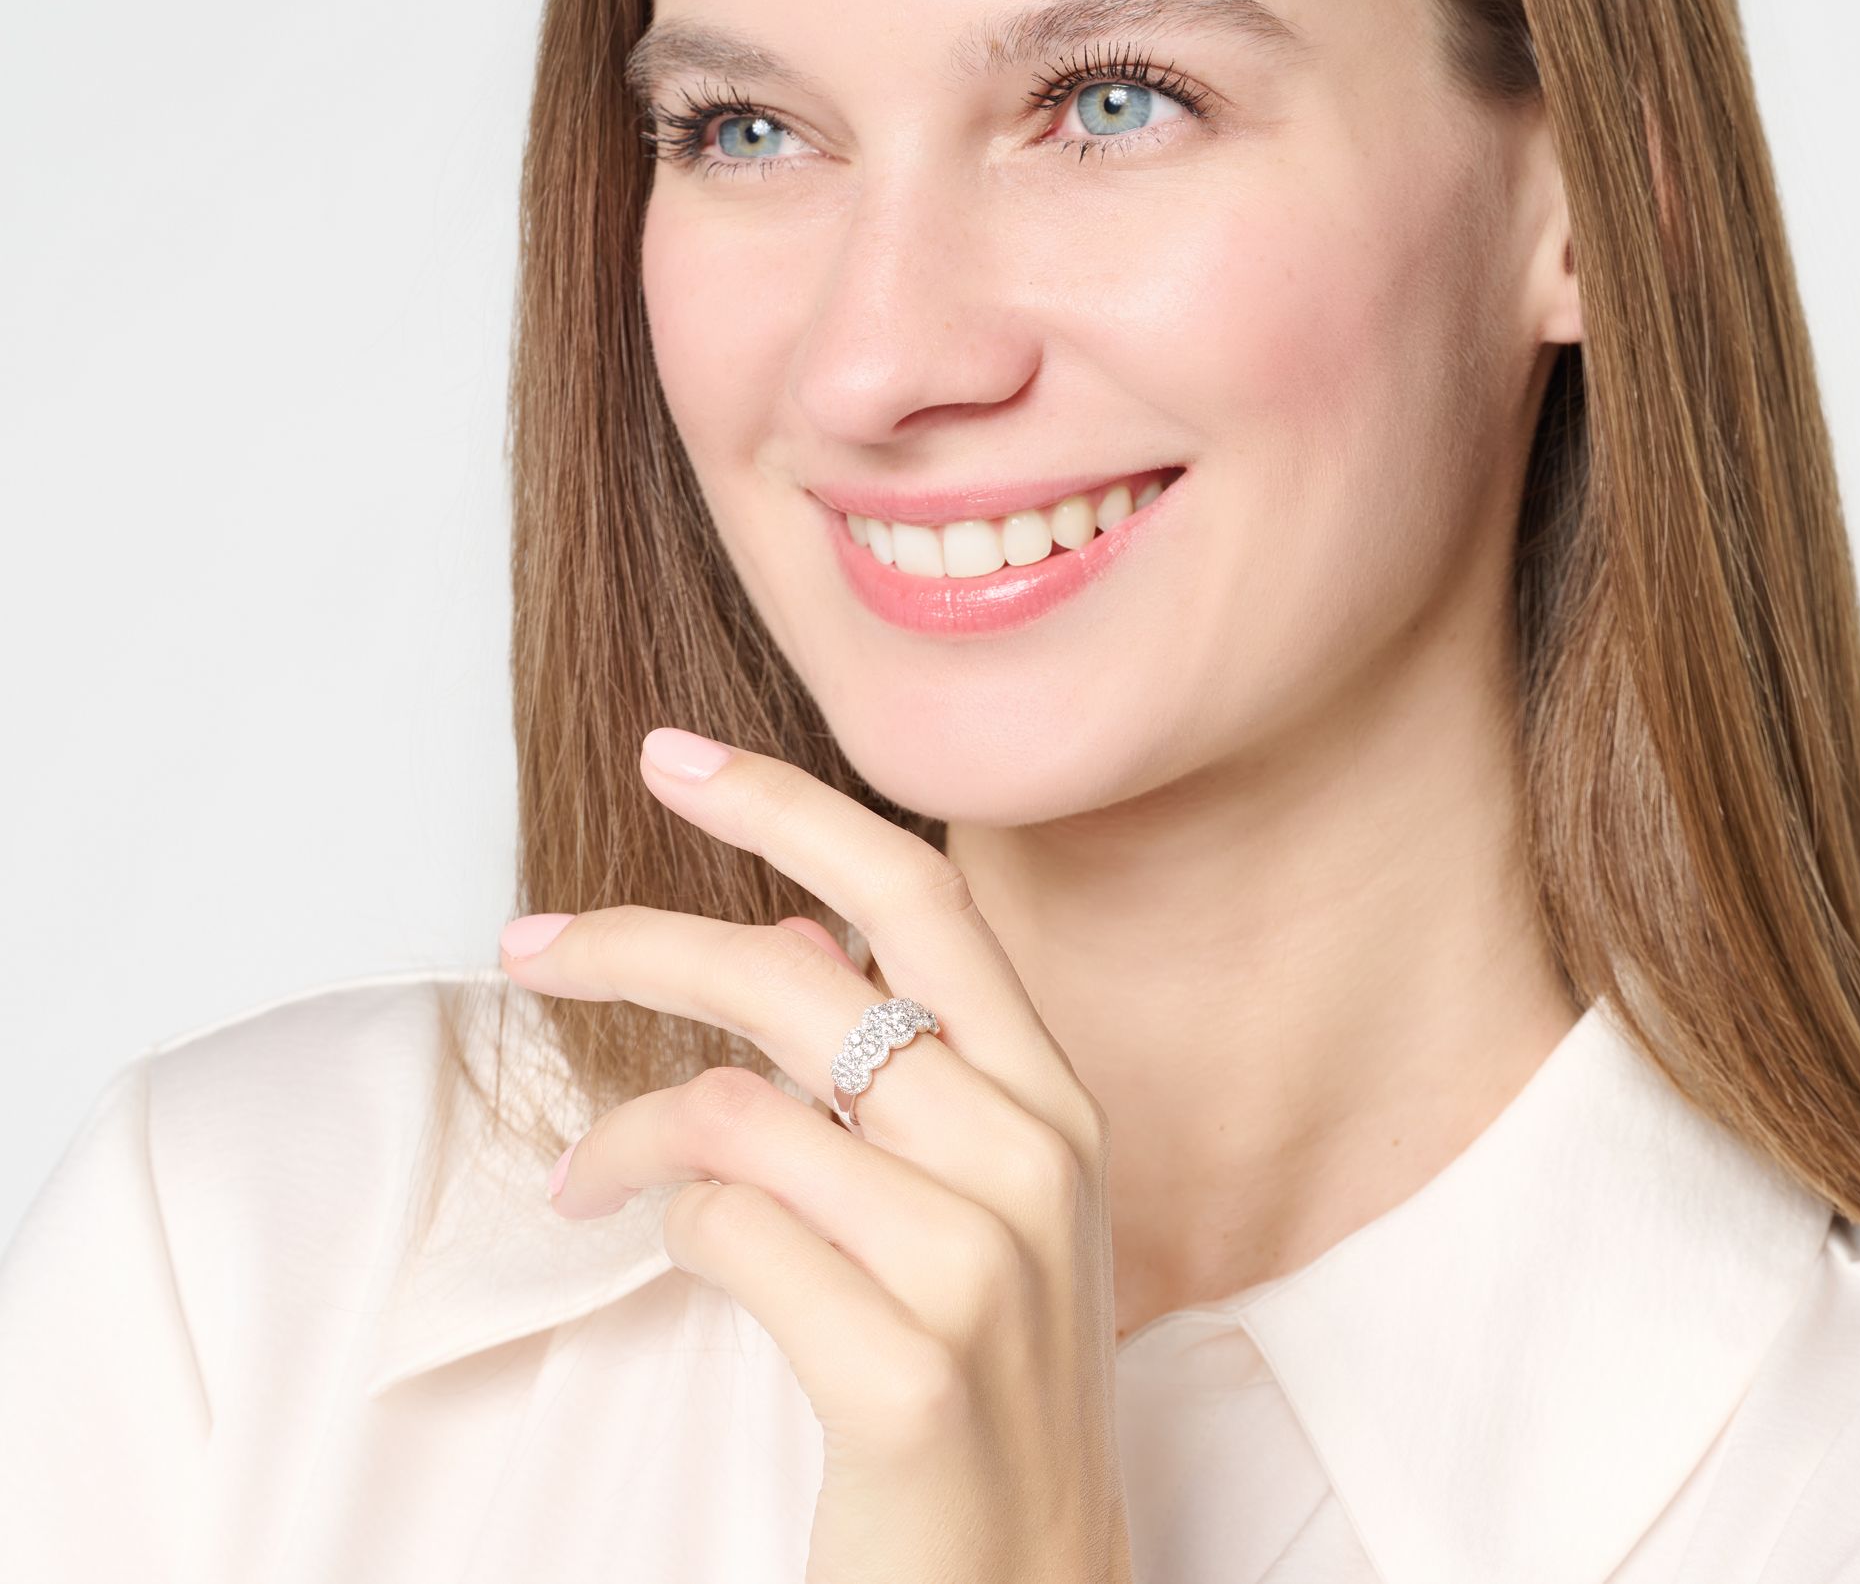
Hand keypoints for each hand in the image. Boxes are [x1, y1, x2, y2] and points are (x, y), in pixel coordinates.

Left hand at [497, 727, 1134, 1583]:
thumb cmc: (984, 1380)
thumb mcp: (973, 1202)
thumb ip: (898, 1068)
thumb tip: (799, 939)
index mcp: (1054, 1096)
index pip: (924, 895)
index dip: (791, 806)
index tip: (673, 757)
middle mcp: (1036, 1155)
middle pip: (801, 978)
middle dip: (637, 943)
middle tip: (526, 947)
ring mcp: (981, 1261)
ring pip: (740, 1108)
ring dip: (630, 1133)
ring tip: (585, 1175)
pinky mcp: (907, 1367)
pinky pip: (727, 1231)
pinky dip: (671, 1230)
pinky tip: (675, 1256)